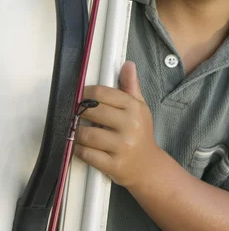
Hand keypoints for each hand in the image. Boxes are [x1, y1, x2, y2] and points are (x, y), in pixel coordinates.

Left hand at [75, 61, 157, 187]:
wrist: (148, 166)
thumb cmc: (141, 133)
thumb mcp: (140, 108)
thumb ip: (131, 86)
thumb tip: (128, 64)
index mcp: (134, 108)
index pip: (101, 94)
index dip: (85, 93)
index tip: (80, 97)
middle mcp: (129, 125)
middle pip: (91, 111)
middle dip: (79, 112)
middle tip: (77, 114)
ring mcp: (122, 146)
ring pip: (86, 134)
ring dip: (77, 132)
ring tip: (79, 131)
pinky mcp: (113, 165)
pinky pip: (86, 154)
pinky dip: (79, 149)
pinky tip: (81, 146)